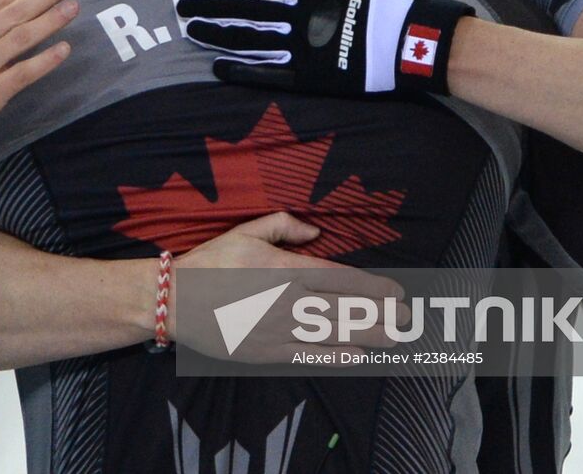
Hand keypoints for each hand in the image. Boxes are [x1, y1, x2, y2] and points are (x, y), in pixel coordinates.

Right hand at [170, 212, 406, 355]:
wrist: (175, 301)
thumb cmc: (211, 262)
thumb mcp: (245, 232)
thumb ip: (283, 226)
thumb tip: (316, 232)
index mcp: (284, 268)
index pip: (342, 278)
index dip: (374, 287)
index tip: (396, 292)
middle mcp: (287, 300)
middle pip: (346, 310)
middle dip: (381, 315)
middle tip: (407, 318)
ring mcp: (278, 330)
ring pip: (333, 335)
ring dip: (369, 336)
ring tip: (395, 337)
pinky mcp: (267, 352)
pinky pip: (310, 356)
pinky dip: (337, 357)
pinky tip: (358, 355)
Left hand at [175, 0, 472, 95]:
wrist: (415, 44)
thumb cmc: (390, 6)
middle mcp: (302, 16)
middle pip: (245, 12)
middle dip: (211, 10)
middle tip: (182, 9)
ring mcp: (304, 49)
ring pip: (250, 41)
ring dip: (218, 37)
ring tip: (193, 33)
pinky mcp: (311, 78)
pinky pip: (268, 74)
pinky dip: (241, 70)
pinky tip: (217, 66)